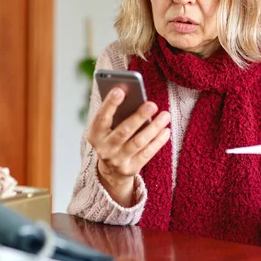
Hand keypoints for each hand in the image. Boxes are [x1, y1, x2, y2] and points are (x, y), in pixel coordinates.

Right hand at [87, 87, 170, 204]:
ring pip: (138, 142)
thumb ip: (116, 114)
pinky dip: (158, 141)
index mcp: (95, 134)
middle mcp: (104, 149)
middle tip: (152, 104)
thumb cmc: (112, 137)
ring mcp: (117, 160)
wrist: (111, 170)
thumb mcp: (108, 128)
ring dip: (154, 128)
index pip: (101, 118)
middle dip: (138, 117)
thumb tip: (134, 97)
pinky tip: (166, 130)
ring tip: (165, 115)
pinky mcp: (130, 169)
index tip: (120, 90)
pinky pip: (147, 154)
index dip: (110, 104)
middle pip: (123, 131)